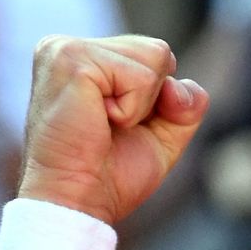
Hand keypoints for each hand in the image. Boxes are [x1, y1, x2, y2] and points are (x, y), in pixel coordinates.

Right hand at [18, 35, 209, 224]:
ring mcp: (65, 49)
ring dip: (140, 106)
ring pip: (154, 57)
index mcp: (84, 58)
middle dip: (151, 101)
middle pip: (158, 51)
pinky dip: (130, 110)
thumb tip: (178, 84)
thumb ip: (185, 104)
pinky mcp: (71, 59)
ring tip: (102, 125)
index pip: (154, 56)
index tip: (118, 128)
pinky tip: (98, 122)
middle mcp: (69, 46)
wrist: (77, 203)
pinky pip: (140, 76)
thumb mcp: (162, 136)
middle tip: (110, 129)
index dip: (157, 100)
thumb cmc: (109, 176)